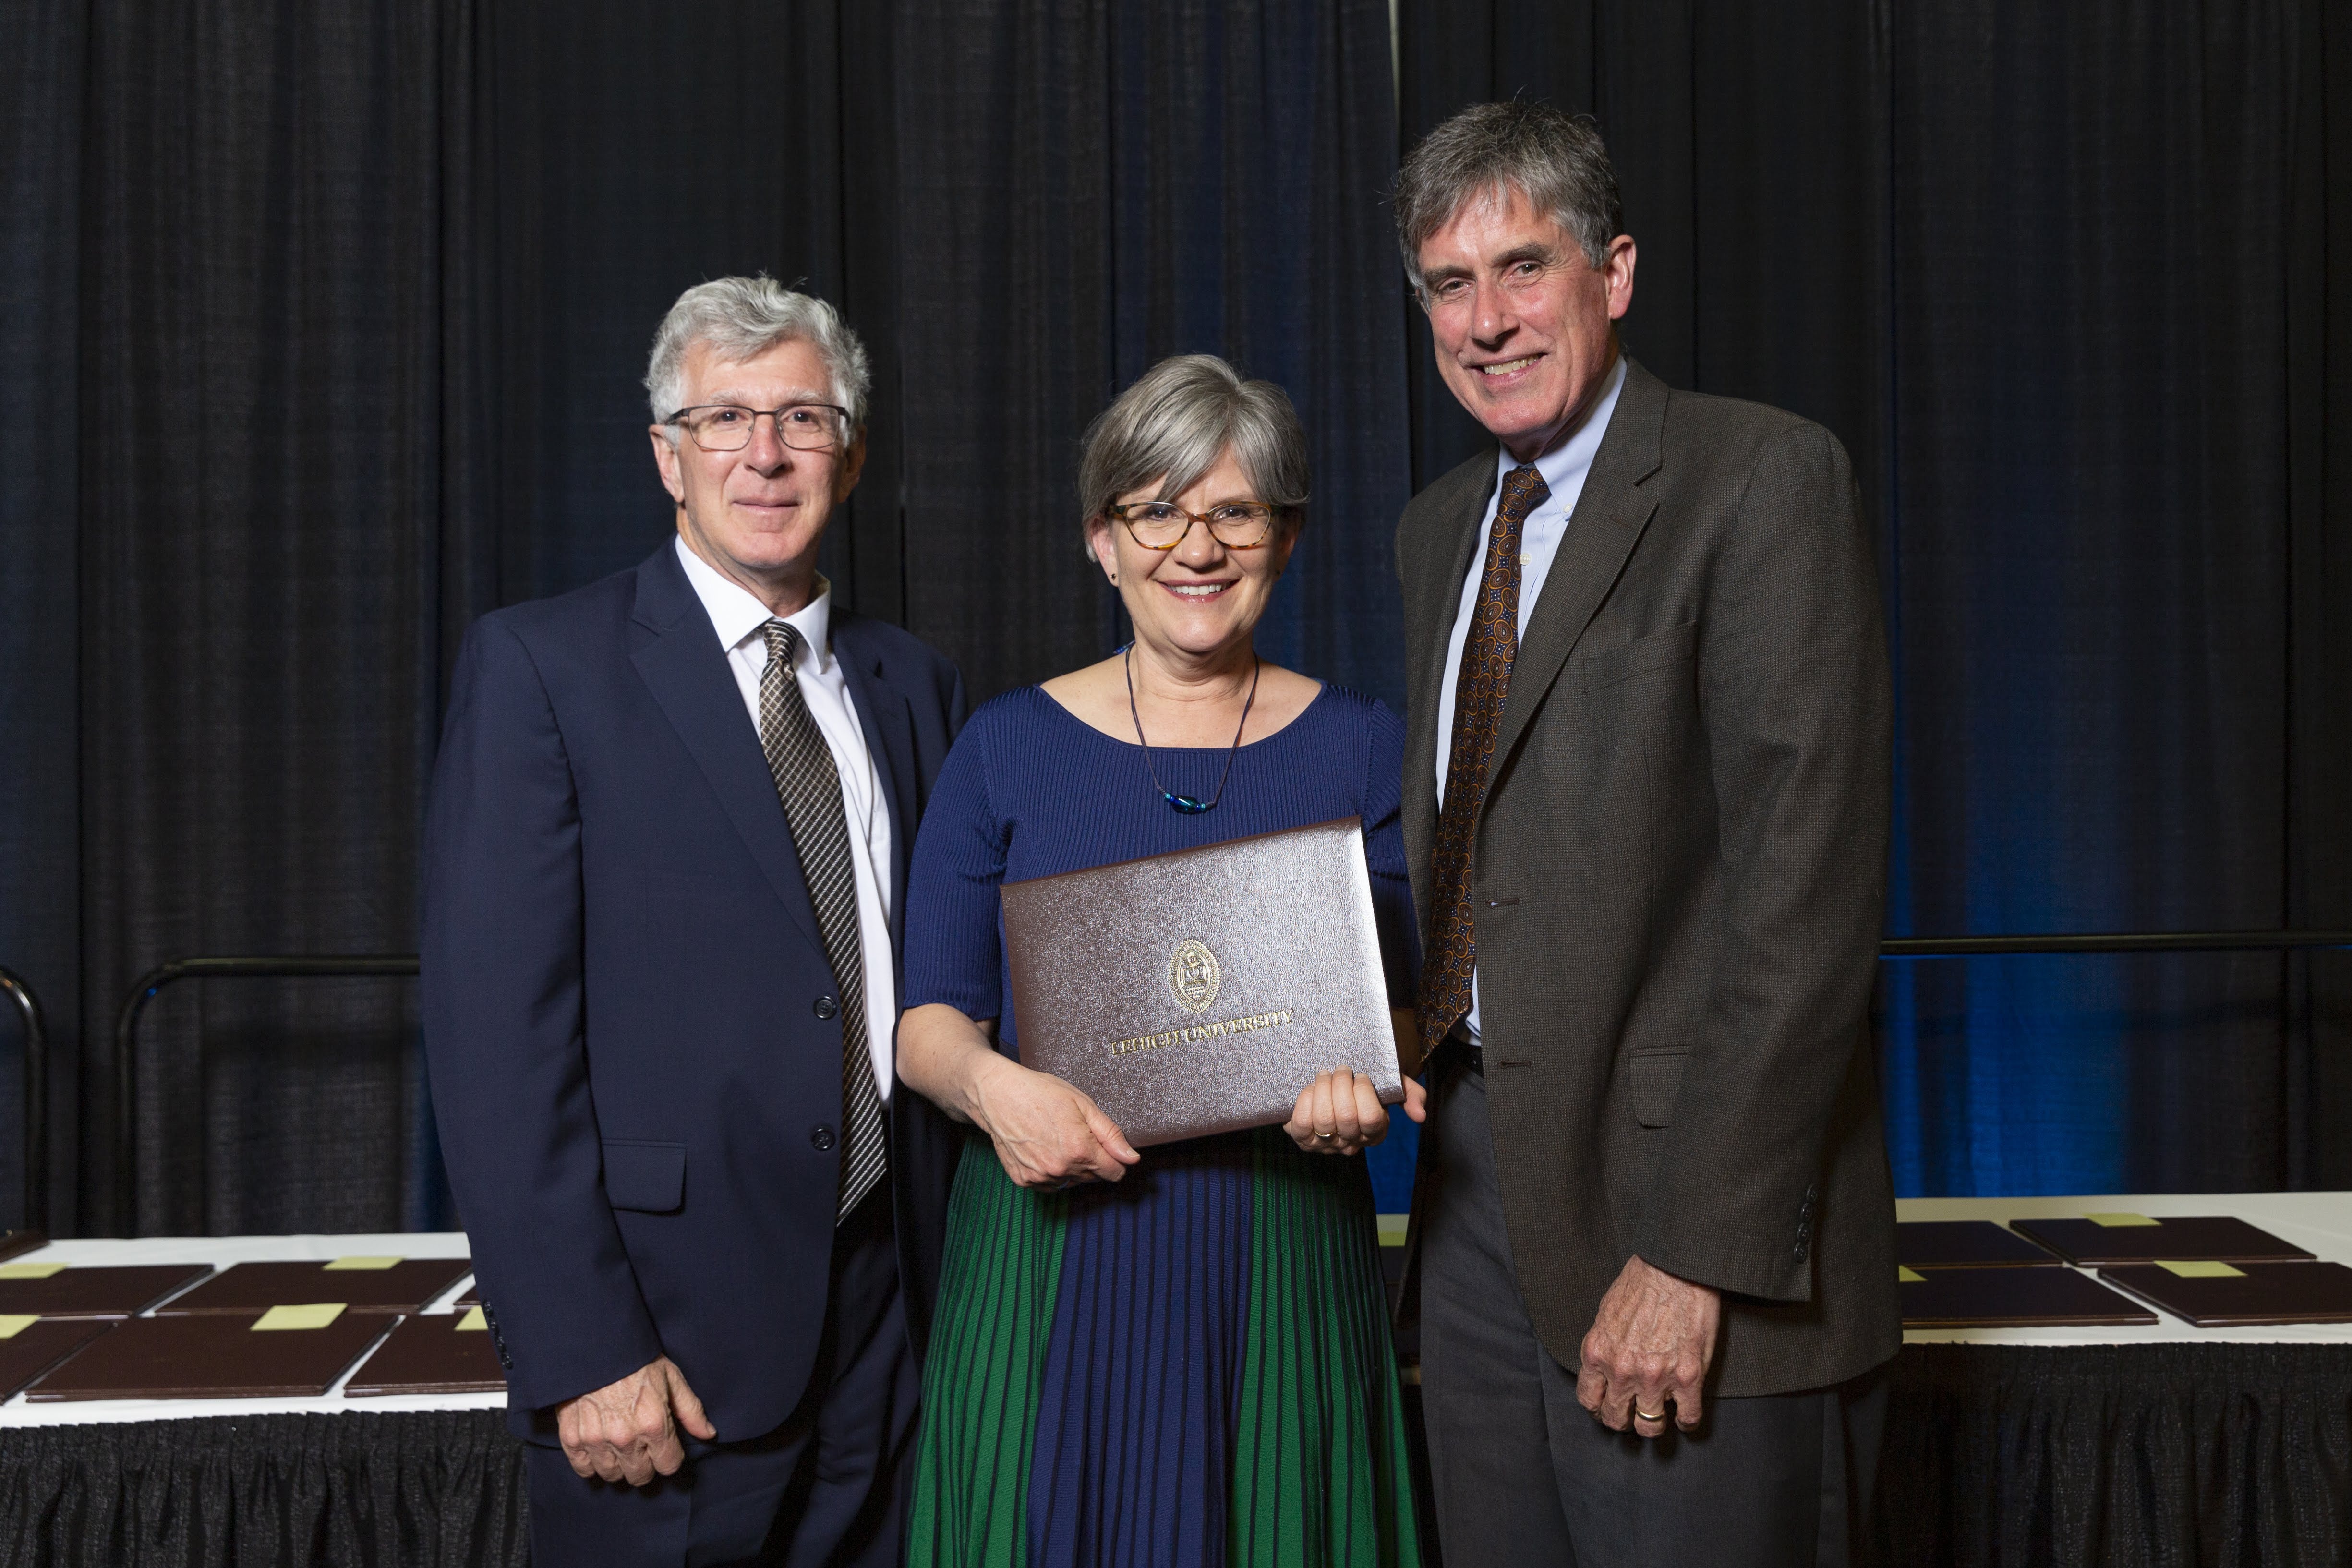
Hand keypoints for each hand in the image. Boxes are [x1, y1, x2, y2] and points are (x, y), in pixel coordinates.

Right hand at [555, 1355, 716, 1484]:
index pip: (669, 1465)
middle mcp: (626, 1438)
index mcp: (654, 1423)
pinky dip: (591, 1464)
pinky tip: (599, 1449)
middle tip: (642, 1449)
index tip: (665, 1449)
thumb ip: (691, 1410)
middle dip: (645, 1465)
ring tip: (620, 1448)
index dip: (670, 1458)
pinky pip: (584, 1469)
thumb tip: (708, 1434)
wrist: (595, 1345)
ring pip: (612, 1475)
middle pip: (640, 1476)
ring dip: (618, 1466)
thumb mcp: (671, 1378)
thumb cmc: (637, 1360)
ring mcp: (597, 1440)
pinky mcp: (572, 1438)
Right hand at [967, 1051, 1139, 1188]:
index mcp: (1080, 1150)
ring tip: (1055, 1138)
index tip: (1105, 1147)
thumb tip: (1131, 1158)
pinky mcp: (1024, 1180)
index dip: (1114, 1159)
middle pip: (1093, 1177)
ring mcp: (1040, 1177)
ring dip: (1070, 1166)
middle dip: (1091, 1159)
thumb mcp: (1083, 1104)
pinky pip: (1049, 1184)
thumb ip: (1111, 1134)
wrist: (997, 1095)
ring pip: (1070, 1181)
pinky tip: (1041, 1148)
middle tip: (1074, 1133)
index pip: (1114, 1172)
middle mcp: (1061, 1169)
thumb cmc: (1040, 1093)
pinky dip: (1049, 1171)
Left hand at [1286, 1067, 1419, 1154]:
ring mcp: (1326, 1144)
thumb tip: (1419, 1115)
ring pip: (1323, 1120)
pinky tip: (1311, 1089)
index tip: (1362, 1075)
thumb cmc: (1362, 1088)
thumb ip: (1410, 1095)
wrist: (1329, 1090)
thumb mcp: (1390, 1086)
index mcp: (1375, 1131)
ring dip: (1322, 1089)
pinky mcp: (1304, 1140)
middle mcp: (1351, 1142)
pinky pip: (1301, 1123)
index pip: (1372, 1118)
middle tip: (1341, 1069)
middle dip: (1341, 1085)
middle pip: (1346, 1117)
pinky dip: (1305, 1101)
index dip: (1364, 1093)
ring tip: (1325, 1075)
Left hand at [1576, 1255, 1720, 1437]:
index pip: (1588, 1399)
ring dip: (1652, 1425)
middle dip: (1622, 1420)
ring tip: (1658, 1417)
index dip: (1599, 1407)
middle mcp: (1622, 1370)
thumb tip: (1604, 1369)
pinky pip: (1687, 1418)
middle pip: (1615, 1419)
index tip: (1607, 1406)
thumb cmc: (1641, 1283)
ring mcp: (1655, 1377)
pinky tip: (1684, 1415)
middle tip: (1632, 1415)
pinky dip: (1685, 1421)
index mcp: (1597, 1353)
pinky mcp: (1688, 1377)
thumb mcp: (1605, 1315)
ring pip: (1649, 1427)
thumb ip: (1604, 1347)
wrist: (1675, 1268)